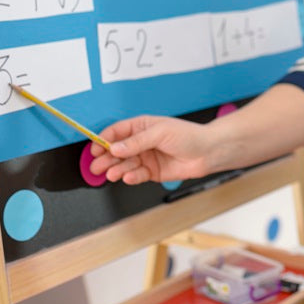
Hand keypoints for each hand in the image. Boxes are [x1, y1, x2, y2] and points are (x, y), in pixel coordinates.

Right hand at [89, 115, 215, 183]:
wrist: (208, 153)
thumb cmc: (189, 136)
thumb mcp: (160, 133)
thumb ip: (137, 142)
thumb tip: (115, 147)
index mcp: (142, 126)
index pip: (116, 132)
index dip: (103, 140)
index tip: (94, 149)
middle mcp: (142, 142)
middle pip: (117, 150)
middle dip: (106, 158)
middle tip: (97, 166)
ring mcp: (146, 157)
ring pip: (125, 164)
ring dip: (116, 169)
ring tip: (112, 173)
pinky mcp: (152, 172)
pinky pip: (136, 175)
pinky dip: (130, 177)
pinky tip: (127, 177)